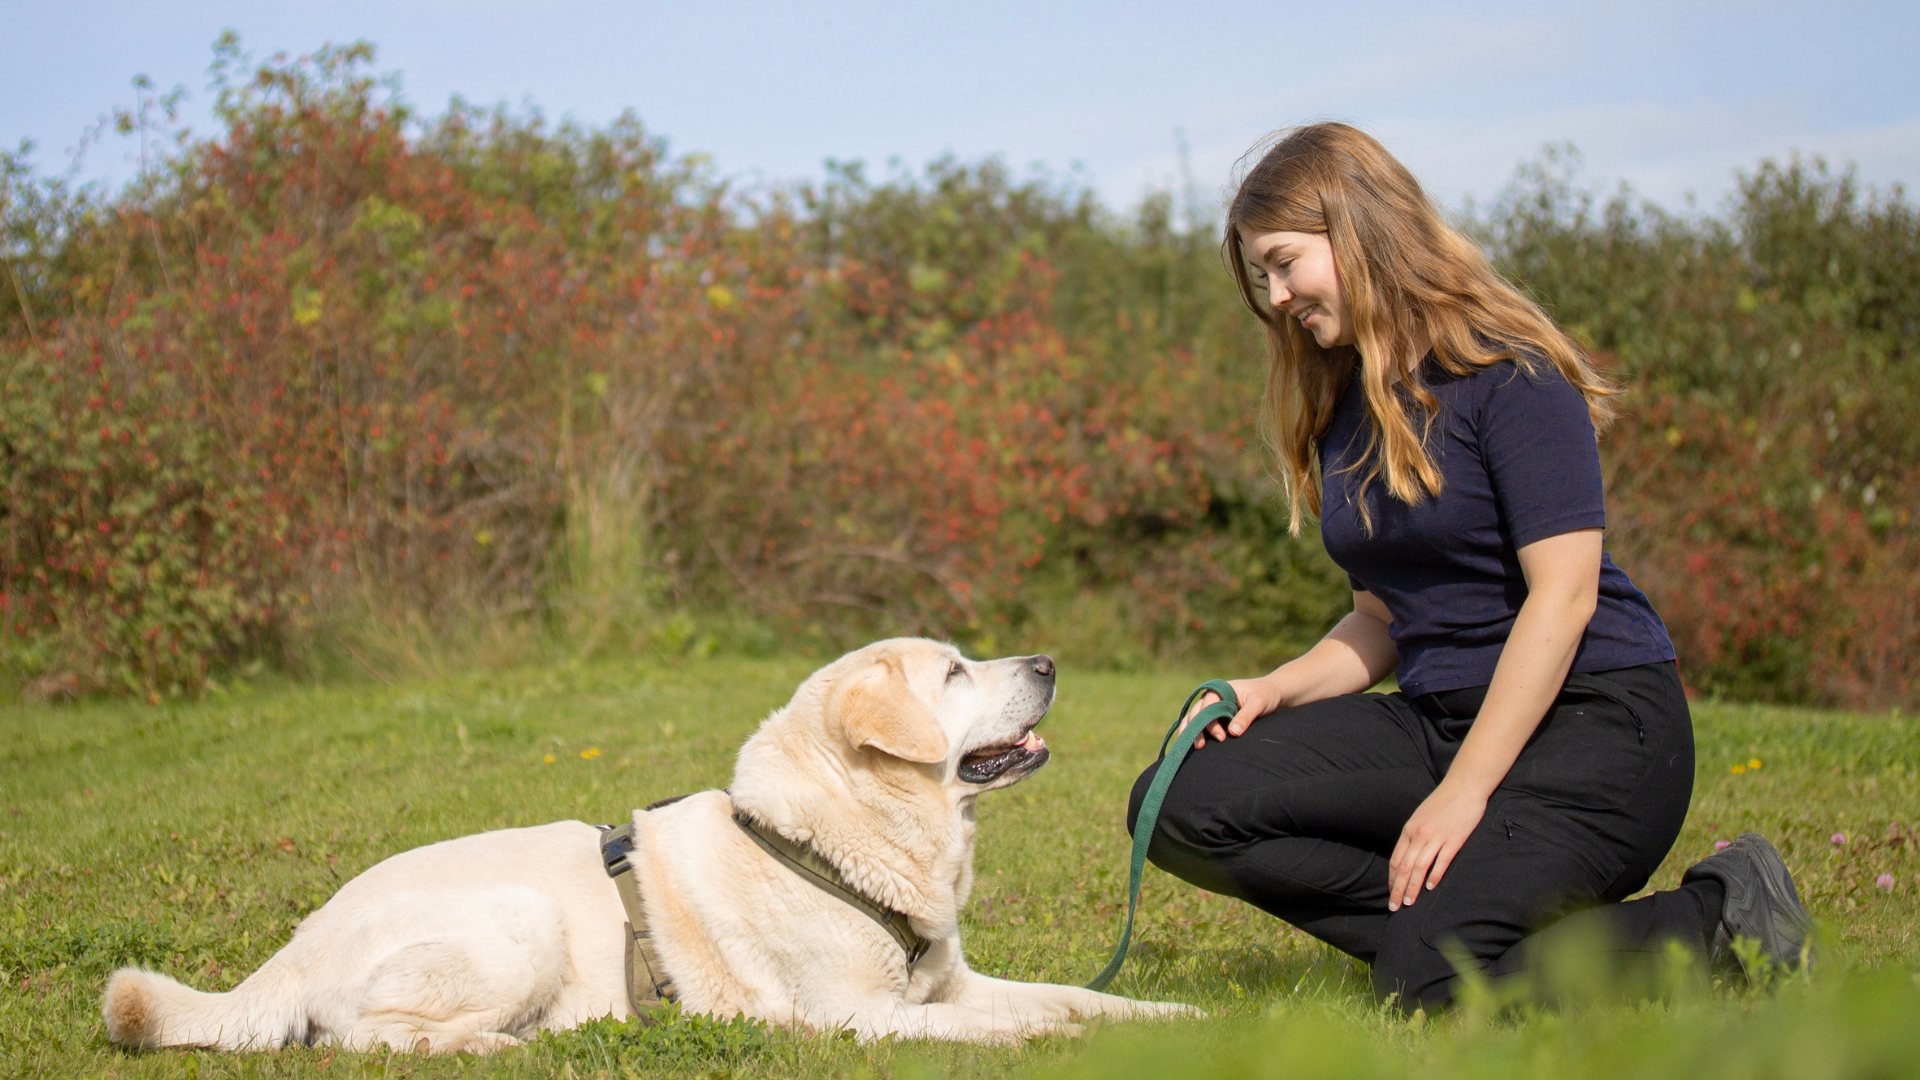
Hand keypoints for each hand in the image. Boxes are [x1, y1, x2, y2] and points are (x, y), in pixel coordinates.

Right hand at [1177, 675, 1291, 749]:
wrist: (1271, 694)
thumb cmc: (1265, 695)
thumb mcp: (1258, 703)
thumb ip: (1246, 716)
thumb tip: (1233, 733)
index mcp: (1220, 689)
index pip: (1207, 705)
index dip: (1210, 722)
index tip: (1221, 738)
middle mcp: (1211, 697)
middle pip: (1196, 712)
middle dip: (1195, 729)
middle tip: (1200, 746)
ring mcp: (1210, 706)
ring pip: (1193, 718)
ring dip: (1191, 732)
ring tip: (1193, 747)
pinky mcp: (1213, 716)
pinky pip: (1199, 723)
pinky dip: (1194, 732)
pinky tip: (1191, 744)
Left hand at [1386, 783, 1487, 910]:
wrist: (1463, 786)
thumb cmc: (1442, 802)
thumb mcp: (1420, 817)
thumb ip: (1414, 835)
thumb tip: (1407, 856)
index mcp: (1409, 830)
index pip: (1396, 860)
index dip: (1392, 879)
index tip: (1391, 893)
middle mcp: (1419, 834)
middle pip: (1405, 867)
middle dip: (1398, 889)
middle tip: (1395, 907)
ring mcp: (1436, 837)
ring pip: (1420, 868)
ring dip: (1413, 887)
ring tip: (1409, 902)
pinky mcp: (1454, 839)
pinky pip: (1441, 861)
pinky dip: (1434, 876)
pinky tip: (1431, 888)